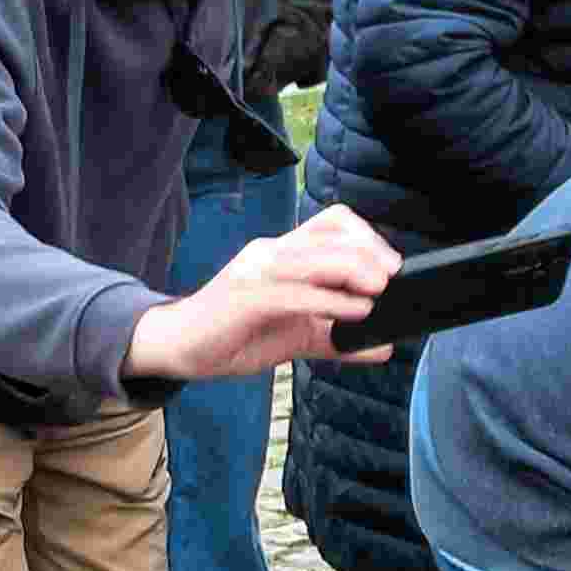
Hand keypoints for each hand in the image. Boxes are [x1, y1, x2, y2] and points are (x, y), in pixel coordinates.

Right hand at [122, 203, 399, 382]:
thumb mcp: (296, 336)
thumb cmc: (234, 334)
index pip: (332, 223)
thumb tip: (383, 347)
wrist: (178, 347)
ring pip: (314, 257)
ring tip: (380, 292)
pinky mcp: (245, 298)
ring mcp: (255, 272)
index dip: (367, 238)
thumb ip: (337, 338)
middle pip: (330, 232)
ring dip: (354, 270)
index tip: (391, 267)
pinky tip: (354, 312)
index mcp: (282, 253)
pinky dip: (329, 301)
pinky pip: (294, 293)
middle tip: (393, 279)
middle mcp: (270, 253)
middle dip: (369, 252)